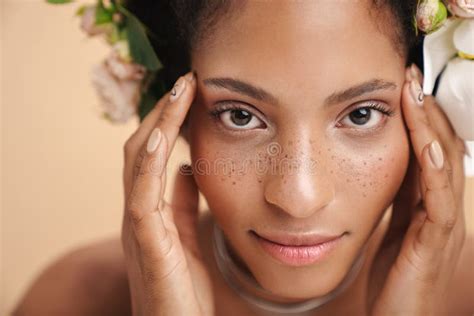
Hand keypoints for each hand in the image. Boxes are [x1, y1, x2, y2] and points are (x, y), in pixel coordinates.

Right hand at [121, 72, 213, 315]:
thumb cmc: (185, 289)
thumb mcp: (187, 237)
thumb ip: (183, 203)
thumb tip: (186, 169)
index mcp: (150, 210)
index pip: (151, 154)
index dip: (166, 122)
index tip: (189, 93)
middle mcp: (138, 212)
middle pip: (140, 148)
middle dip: (162, 112)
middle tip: (186, 80)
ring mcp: (138, 226)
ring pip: (138, 163)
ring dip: (158, 124)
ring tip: (179, 91)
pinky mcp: (147, 243)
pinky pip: (143, 195)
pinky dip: (149, 162)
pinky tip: (161, 135)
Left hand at [371, 65, 466, 314]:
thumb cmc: (393, 274)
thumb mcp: (394, 226)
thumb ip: (397, 197)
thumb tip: (383, 164)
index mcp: (430, 203)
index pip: (430, 150)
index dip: (421, 117)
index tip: (403, 85)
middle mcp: (443, 208)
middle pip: (443, 149)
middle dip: (427, 111)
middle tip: (410, 75)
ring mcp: (443, 226)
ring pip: (444, 167)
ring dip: (431, 128)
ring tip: (415, 95)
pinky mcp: (434, 244)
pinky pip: (438, 201)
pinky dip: (433, 170)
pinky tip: (424, 144)